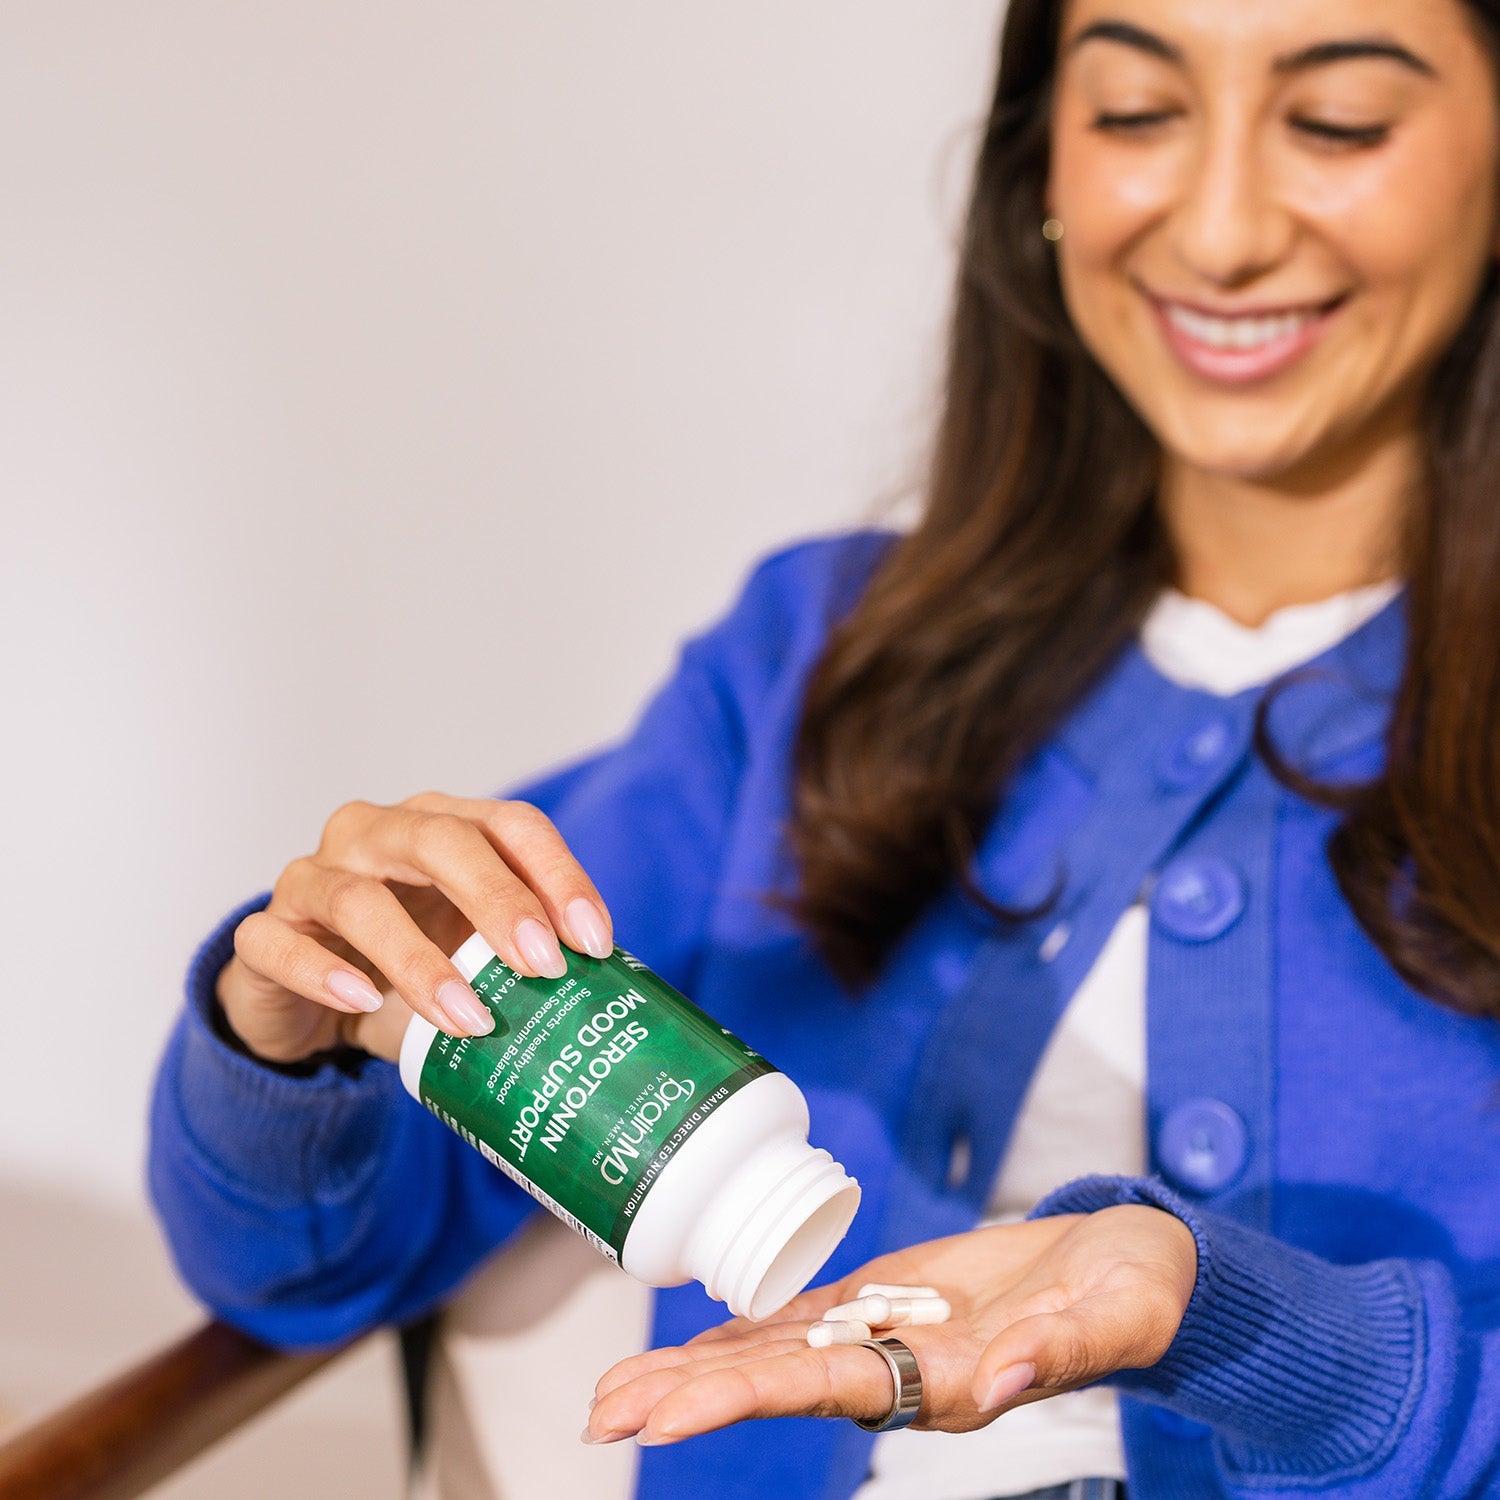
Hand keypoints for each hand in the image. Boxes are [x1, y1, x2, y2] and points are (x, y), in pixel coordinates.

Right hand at [217, 792, 614, 1063]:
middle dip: (500, 900)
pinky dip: (324, 972)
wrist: (306, 1010)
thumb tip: (612, 994)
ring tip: (471, 1019)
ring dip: (421, 961)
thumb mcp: (474, 960)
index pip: (510, 825)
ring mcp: (313, 879)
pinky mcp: (262, 935)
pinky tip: (365, 1003)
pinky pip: (280, 944)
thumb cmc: (406, 971)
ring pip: (359, 898)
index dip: (557, 875)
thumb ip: (524, 961)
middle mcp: (376, 835)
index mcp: (441, 826)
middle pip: (440, 840)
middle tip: (543, 965)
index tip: (595, 941)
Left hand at [585, 1205, 1196, 1445]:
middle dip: (689, 1395)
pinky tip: (692, 1343)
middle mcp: (903, 1369)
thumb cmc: (1137, 1291)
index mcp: (948, 1383)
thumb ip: (1059, 1352)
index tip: (663, 1418)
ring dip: (697, 1370)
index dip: (744, 1398)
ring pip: (778, 1354)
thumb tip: (995, 1385)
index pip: (828, 1390)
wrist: (1134, 1259)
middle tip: (601, 1410)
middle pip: (779, 1381)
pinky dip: (744, 1330)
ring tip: (615, 1388)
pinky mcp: (890, 1298)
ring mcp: (890, 1334)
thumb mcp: (1118, 1314)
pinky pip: (805, 1317)